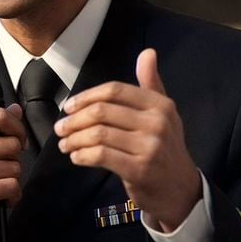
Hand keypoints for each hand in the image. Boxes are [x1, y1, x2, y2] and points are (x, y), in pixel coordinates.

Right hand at [0, 104, 25, 241]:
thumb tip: (15, 109)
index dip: (16, 127)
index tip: (18, 139)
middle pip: (12, 144)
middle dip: (13, 159)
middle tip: (0, 169)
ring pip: (14, 167)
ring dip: (11, 179)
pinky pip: (11, 187)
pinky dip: (12, 196)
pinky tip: (1, 199)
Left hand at [55, 48, 200, 231]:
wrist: (180, 189)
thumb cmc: (165, 148)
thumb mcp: (164, 114)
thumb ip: (151, 84)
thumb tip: (147, 52)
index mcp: (160, 105)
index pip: (115, 90)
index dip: (86, 96)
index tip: (69, 107)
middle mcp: (157, 122)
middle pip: (102, 112)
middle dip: (74, 119)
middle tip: (60, 128)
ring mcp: (149, 147)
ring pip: (98, 134)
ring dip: (74, 139)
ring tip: (64, 143)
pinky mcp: (139, 170)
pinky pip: (101, 156)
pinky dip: (82, 155)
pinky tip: (76, 156)